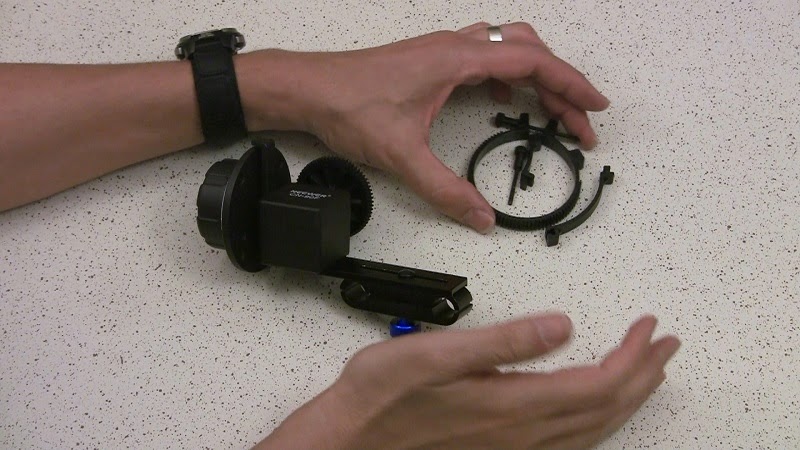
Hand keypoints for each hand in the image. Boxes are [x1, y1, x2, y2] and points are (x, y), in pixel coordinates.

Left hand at [246, 23, 609, 232]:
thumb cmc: (347, 106)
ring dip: (534, 75)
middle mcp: (454, 48)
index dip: (570, 83)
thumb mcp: (401, 155)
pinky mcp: (430, 60)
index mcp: (456, 60)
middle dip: (559, 83)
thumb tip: (481, 216)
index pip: (531, 62)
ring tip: (550, 110)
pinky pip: (482, 57)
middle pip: (527, 51)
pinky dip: (503, 75)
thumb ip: (445, 189)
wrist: (308, 89)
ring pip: (506, 49)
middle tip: (577, 119)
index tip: (594, 106)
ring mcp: (442, 51)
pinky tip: (498, 99)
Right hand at [257, 314, 679, 449]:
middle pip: (606, 408)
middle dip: (644, 374)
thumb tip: (561, 325)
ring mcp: (515, 449)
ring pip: (594, 429)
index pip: (597, 381)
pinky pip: (571, 443)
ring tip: (647, 373)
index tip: (648, 327)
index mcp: (514, 404)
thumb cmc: (384, 395)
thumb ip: (505, 341)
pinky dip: (599, 422)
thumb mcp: (438, 353)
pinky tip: (597, 413)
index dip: (632, 355)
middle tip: (665, 344)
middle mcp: (524, 435)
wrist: (353, 439)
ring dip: (628, 399)